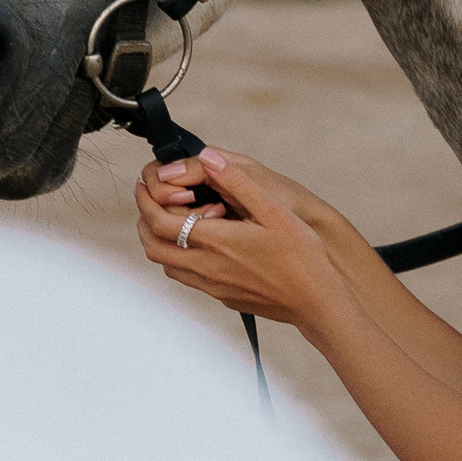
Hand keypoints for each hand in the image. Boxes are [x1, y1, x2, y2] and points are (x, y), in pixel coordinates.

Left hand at [134, 149, 344, 329]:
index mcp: (216, 241)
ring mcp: (212, 286)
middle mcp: (207, 267)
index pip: (160, 222)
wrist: (316, 302)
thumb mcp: (273, 211)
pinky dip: (177, 256)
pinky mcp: (221, 296)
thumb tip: (208, 158)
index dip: (146, 201)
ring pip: (166, 264)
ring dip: (159, 240)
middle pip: (153, 246)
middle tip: (149, 200)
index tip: (144, 184)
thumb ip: (237, 183)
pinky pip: (185, 276)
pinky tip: (197, 243)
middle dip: (144, 220)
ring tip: (170, 218)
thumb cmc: (301, 256)